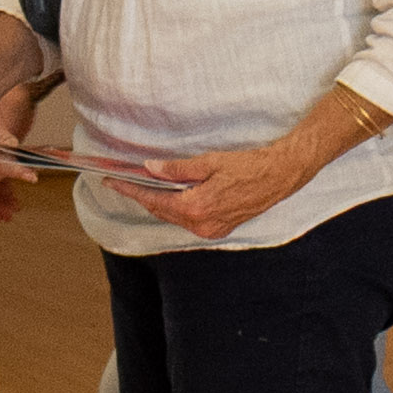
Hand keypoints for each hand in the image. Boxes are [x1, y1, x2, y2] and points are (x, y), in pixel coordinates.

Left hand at [109, 116, 351, 237]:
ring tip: (143, 186)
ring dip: (159, 203)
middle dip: (142, 196)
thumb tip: (151, 169)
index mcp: (196, 208)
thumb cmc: (247, 167)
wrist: (279, 177)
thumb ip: (177, 169)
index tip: (113, 181)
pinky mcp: (219, 229)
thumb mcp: (209, 162)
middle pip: (162, 211)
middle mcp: (201, 225)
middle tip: (124, 180)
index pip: (154, 200)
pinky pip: (189, 220)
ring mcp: (211, 230)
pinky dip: (176, 208)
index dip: (131, 190)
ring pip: (175, 217)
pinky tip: (171, 195)